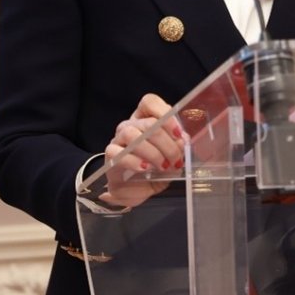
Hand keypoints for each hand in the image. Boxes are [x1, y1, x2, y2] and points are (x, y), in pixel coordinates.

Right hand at [100, 93, 186, 207]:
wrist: (133, 191)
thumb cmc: (153, 171)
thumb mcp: (170, 158)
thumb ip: (177, 147)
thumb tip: (183, 141)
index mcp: (146, 119)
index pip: (150, 102)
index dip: (165, 114)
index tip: (178, 133)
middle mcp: (131, 125)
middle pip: (148, 123)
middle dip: (168, 143)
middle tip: (176, 160)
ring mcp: (118, 139)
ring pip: (132, 135)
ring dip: (153, 152)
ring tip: (163, 166)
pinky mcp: (111, 157)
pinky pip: (119, 153)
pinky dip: (135, 161)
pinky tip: (145, 169)